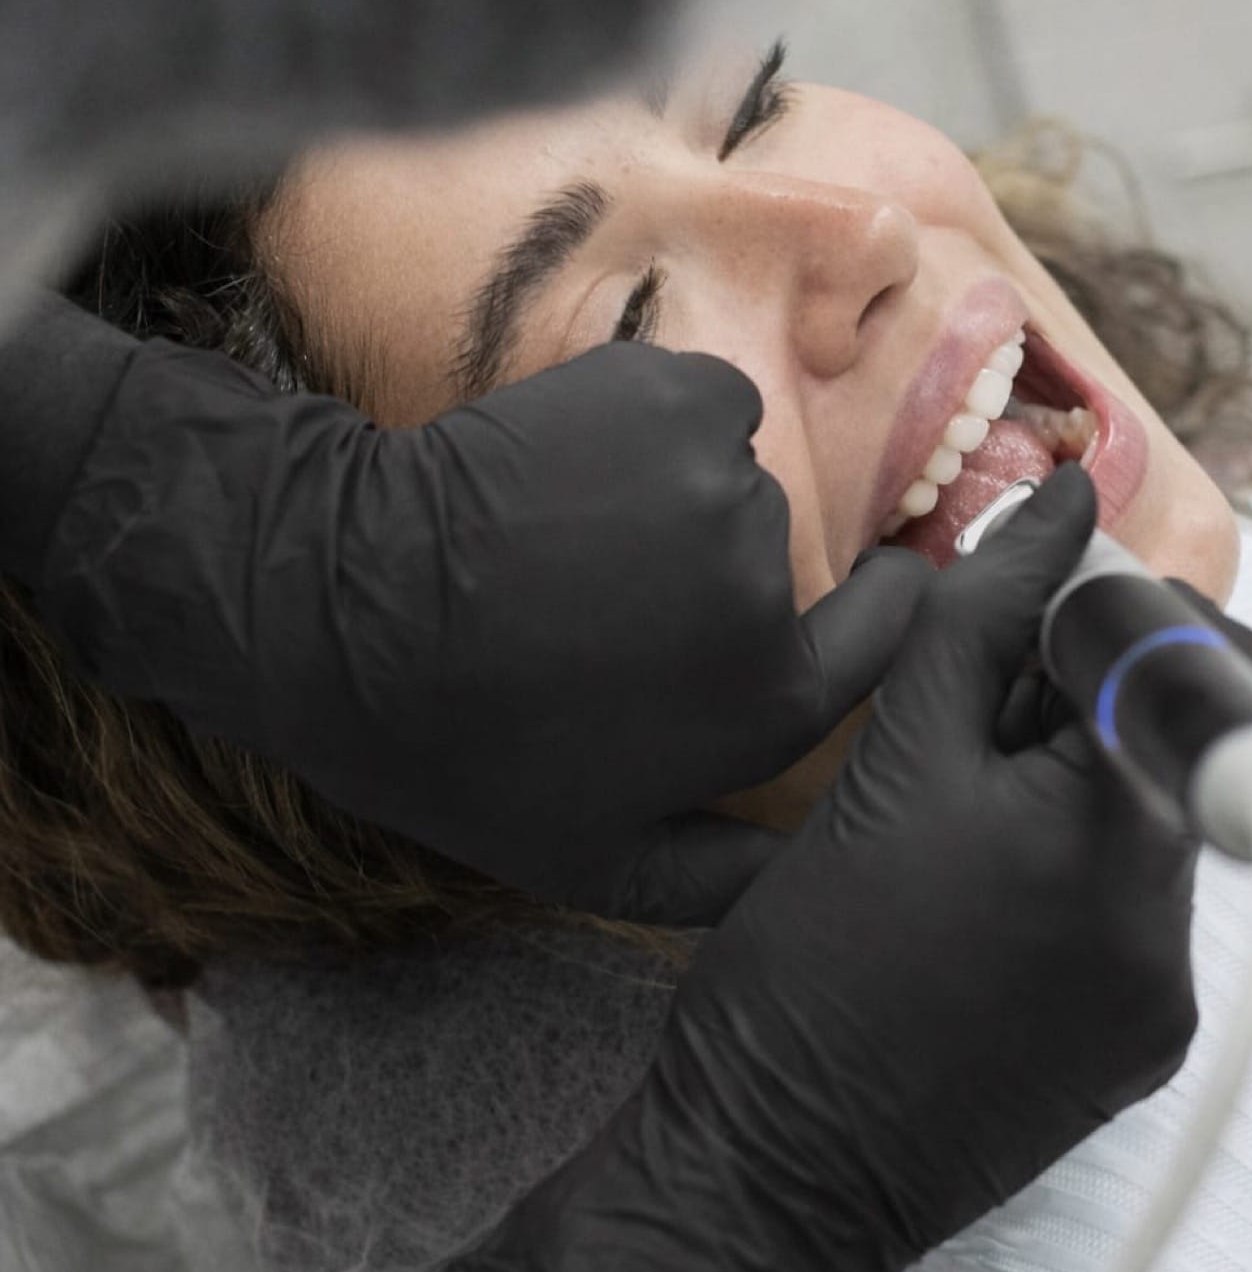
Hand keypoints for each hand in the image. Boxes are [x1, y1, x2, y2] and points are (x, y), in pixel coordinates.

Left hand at [16, 326, 928, 918]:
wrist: (339, 608)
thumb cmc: (469, 753)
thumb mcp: (602, 865)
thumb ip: (733, 877)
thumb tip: (824, 877)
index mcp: (770, 699)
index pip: (893, 628)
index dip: (881, 603)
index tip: (845, 587)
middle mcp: (768, 584)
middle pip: (786, 554)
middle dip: (718, 569)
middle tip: (614, 596)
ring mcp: (720, 478)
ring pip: (736, 473)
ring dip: (674, 493)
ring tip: (574, 536)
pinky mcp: (667, 394)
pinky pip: (700, 401)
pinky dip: (651, 421)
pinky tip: (571, 468)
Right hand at [430, 467, 1250, 1271]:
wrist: (771, 1173)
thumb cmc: (806, 972)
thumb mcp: (886, 769)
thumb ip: (985, 619)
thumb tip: (1062, 504)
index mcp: (1118, 837)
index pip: (1178, 662)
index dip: (1107, 611)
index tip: (1038, 606)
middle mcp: (1175, 926)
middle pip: (1171, 745)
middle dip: (1087, 700)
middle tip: (978, 715)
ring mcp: (1163, 997)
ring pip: (1148, 826)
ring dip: (1073, 788)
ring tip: (955, 825)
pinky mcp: (1139, 1046)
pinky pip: (1131, 913)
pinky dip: (1070, 872)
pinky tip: (972, 897)